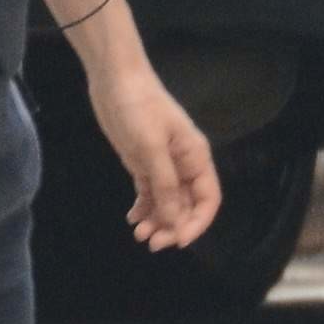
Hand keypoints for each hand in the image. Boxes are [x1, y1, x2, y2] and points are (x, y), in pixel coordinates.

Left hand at [86, 64, 221, 251]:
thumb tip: (175, 221)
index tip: (179, 241)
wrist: (115, 80)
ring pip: (167, 202)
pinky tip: (132, 218)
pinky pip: (149, 193)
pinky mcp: (143, 162)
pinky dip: (144, 208)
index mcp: (195, 157)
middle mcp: (183, 164)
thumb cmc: (138, 107)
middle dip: (173, 226)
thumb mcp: (152, 148)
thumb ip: (165, 185)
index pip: (208, 199)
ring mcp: (163, 164)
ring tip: (139, 234)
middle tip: (151, 242)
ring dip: (157, 221)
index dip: (197, 223)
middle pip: (187, 205)